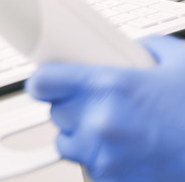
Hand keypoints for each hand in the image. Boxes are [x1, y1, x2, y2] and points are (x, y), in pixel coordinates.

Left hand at [26, 35, 184, 180]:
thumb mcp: (178, 64)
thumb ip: (146, 49)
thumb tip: (132, 47)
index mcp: (110, 86)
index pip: (43, 82)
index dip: (43, 80)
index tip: (46, 82)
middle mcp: (101, 121)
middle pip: (55, 112)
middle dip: (72, 105)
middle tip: (95, 103)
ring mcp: (106, 155)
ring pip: (66, 142)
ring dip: (81, 134)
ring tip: (110, 128)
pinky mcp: (114, 181)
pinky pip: (89, 167)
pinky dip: (100, 159)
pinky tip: (124, 149)